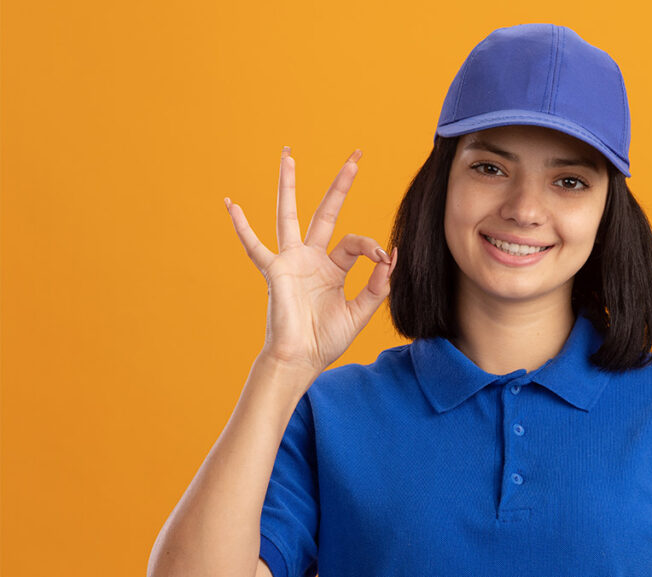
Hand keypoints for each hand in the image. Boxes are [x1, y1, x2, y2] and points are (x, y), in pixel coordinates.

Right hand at [224, 146, 395, 373]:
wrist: (300, 360)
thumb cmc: (326, 340)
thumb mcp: (360, 312)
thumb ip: (378, 286)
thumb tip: (392, 255)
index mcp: (332, 268)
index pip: (355, 242)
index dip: (372, 247)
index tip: (384, 257)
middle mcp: (311, 258)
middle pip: (326, 212)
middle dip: (340, 185)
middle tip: (355, 156)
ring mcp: (291, 261)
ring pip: (289, 214)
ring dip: (289, 185)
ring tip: (288, 155)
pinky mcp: (274, 271)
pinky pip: (255, 246)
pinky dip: (242, 226)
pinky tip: (231, 204)